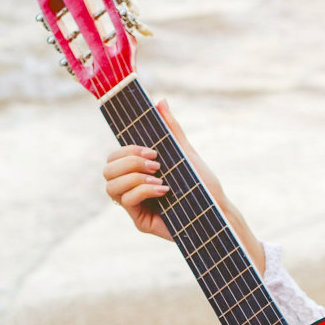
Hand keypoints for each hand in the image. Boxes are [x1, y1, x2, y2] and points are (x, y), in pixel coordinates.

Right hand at [101, 100, 265, 271]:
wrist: (218, 210)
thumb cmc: (203, 183)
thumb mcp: (185, 152)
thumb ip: (171, 129)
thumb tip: (160, 102)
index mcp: (138, 172)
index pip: (114, 157)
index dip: (126, 150)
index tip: (152, 151)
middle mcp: (132, 188)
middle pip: (107, 170)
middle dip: (129, 162)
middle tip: (156, 164)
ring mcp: (135, 207)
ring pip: (111, 187)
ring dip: (134, 177)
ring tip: (159, 177)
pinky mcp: (140, 222)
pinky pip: (127, 201)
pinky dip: (143, 190)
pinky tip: (164, 190)